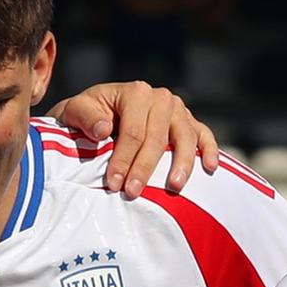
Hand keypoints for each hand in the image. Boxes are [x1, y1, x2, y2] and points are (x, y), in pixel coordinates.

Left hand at [53, 83, 221, 195]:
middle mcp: (161, 98)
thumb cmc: (86, 116)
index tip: (113, 183)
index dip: (124, 159)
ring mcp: (178, 110)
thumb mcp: (75, 111)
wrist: (97, 114)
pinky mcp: (189, 122)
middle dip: (145, 168)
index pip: (133, 131)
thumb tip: (104, 129)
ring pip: (185, 138)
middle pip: (158, 138)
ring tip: (173, 187)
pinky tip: (211, 168)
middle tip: (133, 193)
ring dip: (182, 164)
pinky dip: (211, 150)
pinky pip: (204, 135)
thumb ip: (85, 116)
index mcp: (136, 92)